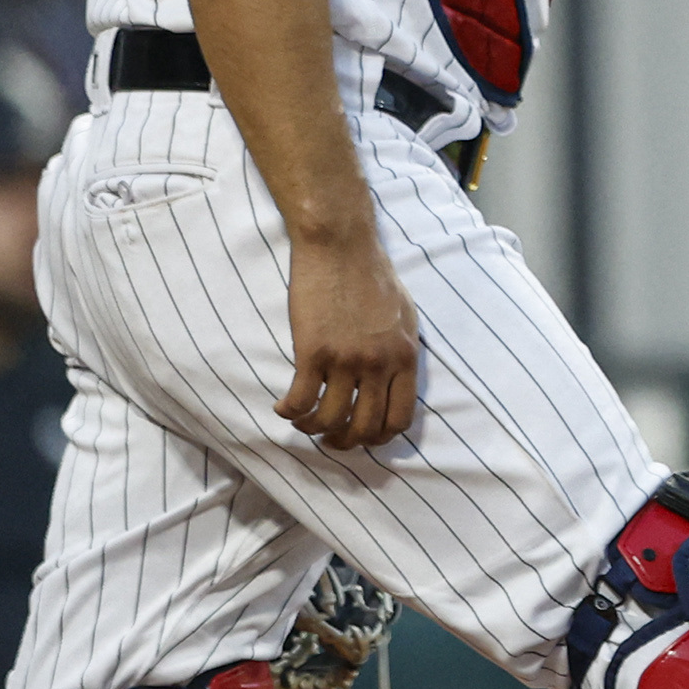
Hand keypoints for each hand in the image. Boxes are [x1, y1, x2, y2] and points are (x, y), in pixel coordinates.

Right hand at [280, 231, 418, 449]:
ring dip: (313, 429)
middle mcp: (378, 364)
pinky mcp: (313, 351)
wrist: (340, 246)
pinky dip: (290, 412)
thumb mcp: (404, 316)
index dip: (380, 437)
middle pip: (365, 427)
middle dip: (346, 442)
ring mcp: (345, 360)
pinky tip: (283, 408)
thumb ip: (400, 351)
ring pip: (330, 420)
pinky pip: (300, 400)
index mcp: (405, 357)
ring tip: (304, 422)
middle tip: (331, 438)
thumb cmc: (372, 275)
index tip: (363, 435)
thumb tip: (395, 379)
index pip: (400, 418)